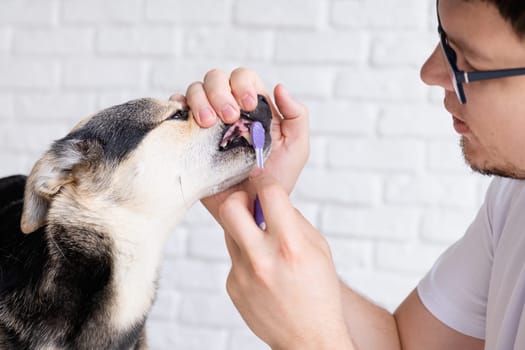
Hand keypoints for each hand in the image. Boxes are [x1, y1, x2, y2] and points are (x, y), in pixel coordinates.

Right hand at [179, 67, 309, 220]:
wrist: (251, 210)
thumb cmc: (276, 181)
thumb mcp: (296, 149)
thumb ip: (297, 116)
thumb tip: (280, 87)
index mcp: (253, 107)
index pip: (243, 78)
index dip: (243, 85)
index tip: (249, 106)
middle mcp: (228, 110)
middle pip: (216, 79)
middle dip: (221, 92)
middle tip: (230, 118)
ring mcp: (207, 123)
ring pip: (195, 90)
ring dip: (200, 100)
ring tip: (208, 123)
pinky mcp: (189, 137)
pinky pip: (176, 111)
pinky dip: (177, 106)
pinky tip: (189, 121)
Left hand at [219, 170, 353, 348]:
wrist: (308, 339)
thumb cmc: (320, 294)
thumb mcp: (319, 250)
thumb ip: (294, 221)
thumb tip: (273, 199)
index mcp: (290, 246)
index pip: (268, 194)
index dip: (266, 181)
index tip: (263, 180)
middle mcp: (261, 259)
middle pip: (230, 208)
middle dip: (239, 198)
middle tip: (249, 204)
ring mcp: (242, 274)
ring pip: (229, 232)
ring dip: (243, 229)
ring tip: (263, 244)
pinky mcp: (232, 286)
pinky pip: (233, 258)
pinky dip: (246, 257)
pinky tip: (263, 272)